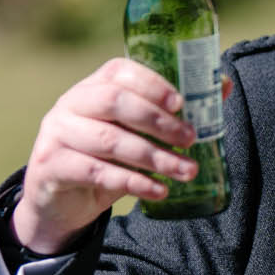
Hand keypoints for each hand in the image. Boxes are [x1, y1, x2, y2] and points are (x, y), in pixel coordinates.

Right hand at [12, 59, 203, 254]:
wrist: (60, 202)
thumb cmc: (105, 159)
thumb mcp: (135, 134)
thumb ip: (170, 113)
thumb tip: (222, 85)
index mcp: (92, 86)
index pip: (119, 71)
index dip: (152, 84)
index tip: (182, 103)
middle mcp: (70, 103)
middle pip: (114, 101)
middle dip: (158, 121)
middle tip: (191, 138)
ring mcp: (56, 134)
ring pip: (109, 141)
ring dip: (154, 157)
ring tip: (186, 170)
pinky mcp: (51, 166)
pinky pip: (97, 173)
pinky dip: (134, 182)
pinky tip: (159, 190)